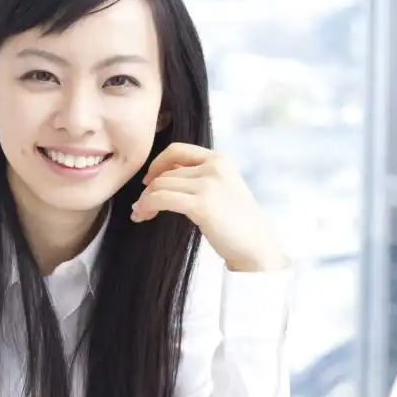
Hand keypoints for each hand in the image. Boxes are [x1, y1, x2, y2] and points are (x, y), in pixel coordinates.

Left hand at [133, 143, 288, 271]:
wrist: (255, 246)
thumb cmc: (235, 221)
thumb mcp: (220, 187)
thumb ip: (196, 176)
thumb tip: (159, 176)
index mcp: (219, 159)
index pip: (176, 150)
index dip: (156, 163)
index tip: (148, 180)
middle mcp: (214, 166)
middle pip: (165, 172)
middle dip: (148, 190)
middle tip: (140, 207)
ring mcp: (208, 184)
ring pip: (159, 185)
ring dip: (144, 200)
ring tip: (141, 214)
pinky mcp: (201, 204)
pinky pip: (161, 199)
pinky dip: (146, 206)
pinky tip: (142, 215)